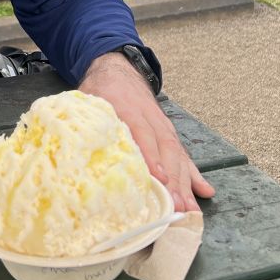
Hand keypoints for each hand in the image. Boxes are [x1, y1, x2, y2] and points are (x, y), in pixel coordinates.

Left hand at [79, 52, 214, 212]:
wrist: (118, 71)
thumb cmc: (101, 90)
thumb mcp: (89, 100)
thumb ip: (85, 121)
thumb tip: (75, 149)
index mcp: (128, 109)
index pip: (142, 133)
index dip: (151, 156)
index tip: (159, 178)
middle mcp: (151, 119)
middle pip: (165, 150)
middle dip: (173, 180)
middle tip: (176, 206)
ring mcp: (163, 127)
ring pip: (177, 156)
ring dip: (184, 184)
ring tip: (189, 209)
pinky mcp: (168, 134)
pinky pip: (184, 156)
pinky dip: (194, 175)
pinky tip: (205, 192)